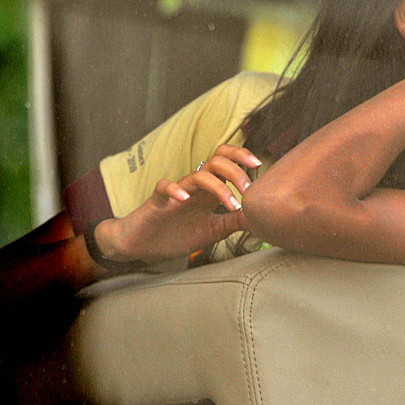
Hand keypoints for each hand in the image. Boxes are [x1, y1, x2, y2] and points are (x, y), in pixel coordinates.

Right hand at [95, 145, 262, 263]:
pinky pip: (164, 187)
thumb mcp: (213, 230)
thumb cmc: (176, 235)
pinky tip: (185, 199)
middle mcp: (195, 187)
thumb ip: (234, 222)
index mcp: (209, 191)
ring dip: (219, 187)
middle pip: (217, 161)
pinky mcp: (157, 202)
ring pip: (198, 174)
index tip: (258, 167)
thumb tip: (261, 216)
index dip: (242, 158)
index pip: (227, 163)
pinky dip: (175, 190)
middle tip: (248, 190)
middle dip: (236, 171)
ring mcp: (177, 192)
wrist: (142, 246)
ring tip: (232, 205)